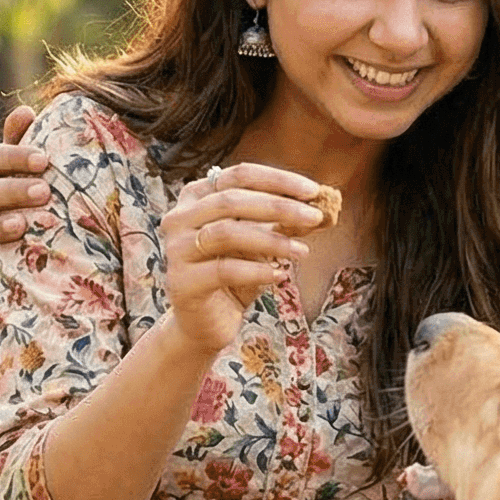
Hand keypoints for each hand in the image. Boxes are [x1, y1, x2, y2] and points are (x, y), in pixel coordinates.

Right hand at [160, 161, 332, 354]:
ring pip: (227, 232)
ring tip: (303, 251)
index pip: (239, 175)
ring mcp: (177, 249)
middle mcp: (180, 218)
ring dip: (272, 240)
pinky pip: (224, 270)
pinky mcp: (182, 281)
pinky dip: (257, 271)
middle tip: (316, 216)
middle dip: (280, 206)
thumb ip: (283, 224)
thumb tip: (322, 209)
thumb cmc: (234, 277)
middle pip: (231, 200)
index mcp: (197, 197)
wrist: (205, 323)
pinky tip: (279, 276)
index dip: (277, 180)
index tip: (313, 191)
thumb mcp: (261, 245)